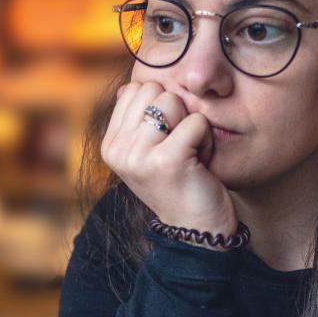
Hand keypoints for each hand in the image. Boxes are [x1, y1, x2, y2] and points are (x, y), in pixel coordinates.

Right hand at [102, 80, 236, 236]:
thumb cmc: (179, 184)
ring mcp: (139, 156)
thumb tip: (132, 84)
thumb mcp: (148, 151)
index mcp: (110, 145)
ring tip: (190, 153)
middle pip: (154, 90)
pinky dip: (207, 139)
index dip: (161, 106)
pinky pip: (195, 122)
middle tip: (181, 146)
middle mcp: (118, 150)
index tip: (167, 139)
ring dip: (192, 124)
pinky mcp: (167, 161)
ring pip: (172, 101)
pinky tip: (201, 163)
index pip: (135, 89)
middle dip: (177, 112)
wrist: (196, 231)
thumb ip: (137, 119)